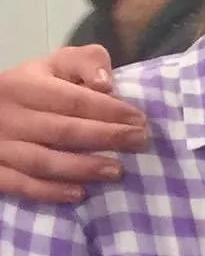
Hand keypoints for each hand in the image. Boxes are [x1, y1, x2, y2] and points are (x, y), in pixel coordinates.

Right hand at [0, 46, 147, 202]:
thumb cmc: (33, 87)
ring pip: (41, 161)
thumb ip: (84, 62)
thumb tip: (105, 83)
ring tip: (116, 170)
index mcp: (23, 85)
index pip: (72, 100)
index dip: (109, 110)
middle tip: (139, 142)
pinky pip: (19, 184)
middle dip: (105, 137)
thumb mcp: (55, 65)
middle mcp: (7, 115)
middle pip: (62, 130)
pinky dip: (49, 191)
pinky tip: (79, 194)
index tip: (140, 120)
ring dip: (82, 168)